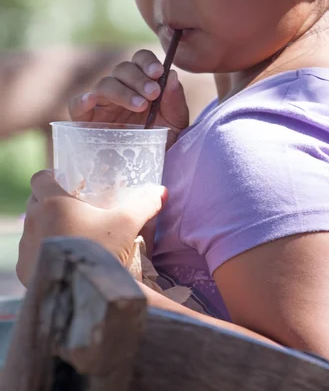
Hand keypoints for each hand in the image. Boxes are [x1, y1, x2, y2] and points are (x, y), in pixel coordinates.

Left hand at [16, 170, 166, 287]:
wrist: (84, 294)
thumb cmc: (102, 250)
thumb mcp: (127, 224)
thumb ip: (144, 204)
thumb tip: (161, 191)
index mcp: (52, 203)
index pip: (40, 178)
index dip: (52, 176)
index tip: (68, 182)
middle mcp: (33, 221)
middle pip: (35, 201)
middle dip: (50, 202)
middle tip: (75, 207)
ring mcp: (26, 248)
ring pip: (33, 227)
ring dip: (47, 227)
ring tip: (71, 233)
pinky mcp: (24, 270)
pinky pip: (31, 253)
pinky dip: (44, 251)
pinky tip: (64, 256)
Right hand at [69, 50, 188, 147]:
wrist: (149, 170)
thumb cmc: (163, 142)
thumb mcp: (176, 123)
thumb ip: (174, 100)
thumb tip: (170, 75)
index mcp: (142, 83)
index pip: (140, 60)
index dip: (147, 61)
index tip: (158, 73)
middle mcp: (121, 89)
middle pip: (122, 69)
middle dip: (138, 78)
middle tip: (153, 94)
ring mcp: (102, 105)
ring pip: (105, 84)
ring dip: (122, 91)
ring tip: (140, 105)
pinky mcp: (86, 122)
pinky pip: (77, 105)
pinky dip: (81, 100)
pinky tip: (91, 101)